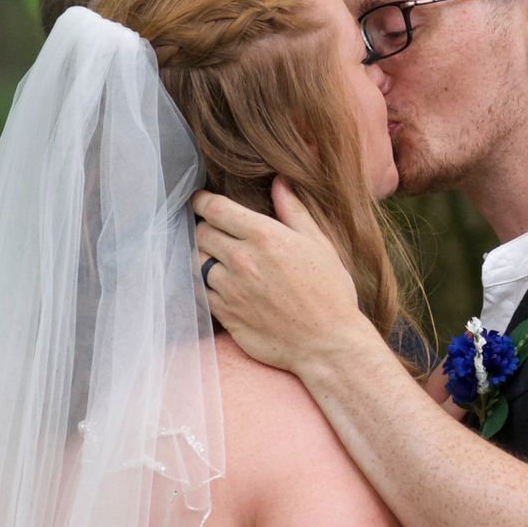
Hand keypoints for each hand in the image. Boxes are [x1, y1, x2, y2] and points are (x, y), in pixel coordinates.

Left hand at [192, 178, 370, 373]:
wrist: (327, 344)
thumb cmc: (330, 293)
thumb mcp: (320, 244)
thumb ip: (294, 211)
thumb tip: (280, 182)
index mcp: (264, 236)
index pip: (216, 209)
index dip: (202, 201)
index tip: (200, 201)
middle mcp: (241, 260)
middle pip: (201, 233)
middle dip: (206, 228)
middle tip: (217, 232)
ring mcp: (230, 289)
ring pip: (197, 262)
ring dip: (204, 257)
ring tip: (218, 259)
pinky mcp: (225, 314)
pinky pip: (201, 291)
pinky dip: (206, 284)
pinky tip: (221, 285)